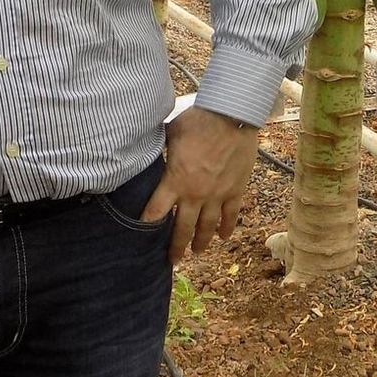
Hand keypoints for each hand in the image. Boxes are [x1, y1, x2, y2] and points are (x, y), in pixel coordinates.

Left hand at [142, 106, 260, 265]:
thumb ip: (160, 150)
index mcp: (175, 181)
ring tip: (197, 252)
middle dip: (176, 247)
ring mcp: (217, 195)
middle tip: (172, 260)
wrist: (232, 116)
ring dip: (201, 242)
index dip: (146, 226)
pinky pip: (231, 215)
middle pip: (183, 229)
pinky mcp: (236, 191)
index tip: (141, 237)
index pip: (155, 212)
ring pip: (207, 227)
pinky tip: (224, 237)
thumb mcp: (170, 134)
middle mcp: (195, 194)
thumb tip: (144, 149)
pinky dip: (227, 228)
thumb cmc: (197, 121)